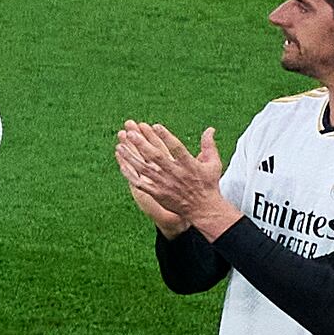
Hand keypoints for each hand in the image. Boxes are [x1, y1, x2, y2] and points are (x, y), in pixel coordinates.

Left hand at [113, 119, 230, 233]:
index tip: (155, 125)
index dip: (166, 137)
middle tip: (130, 133)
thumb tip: (210, 128)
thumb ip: (209, 146)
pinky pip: (141, 183)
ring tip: (120, 146)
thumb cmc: (208, 184)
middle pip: (156, 157)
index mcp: (189, 164)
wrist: (203, 208)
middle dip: (142, 144)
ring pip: (144, 169)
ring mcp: (164, 184)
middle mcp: (175, 173)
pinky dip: (131, 175)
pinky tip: (122, 165)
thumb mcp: (213, 164)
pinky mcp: (157, 193)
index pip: (176, 148)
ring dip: (131, 157)